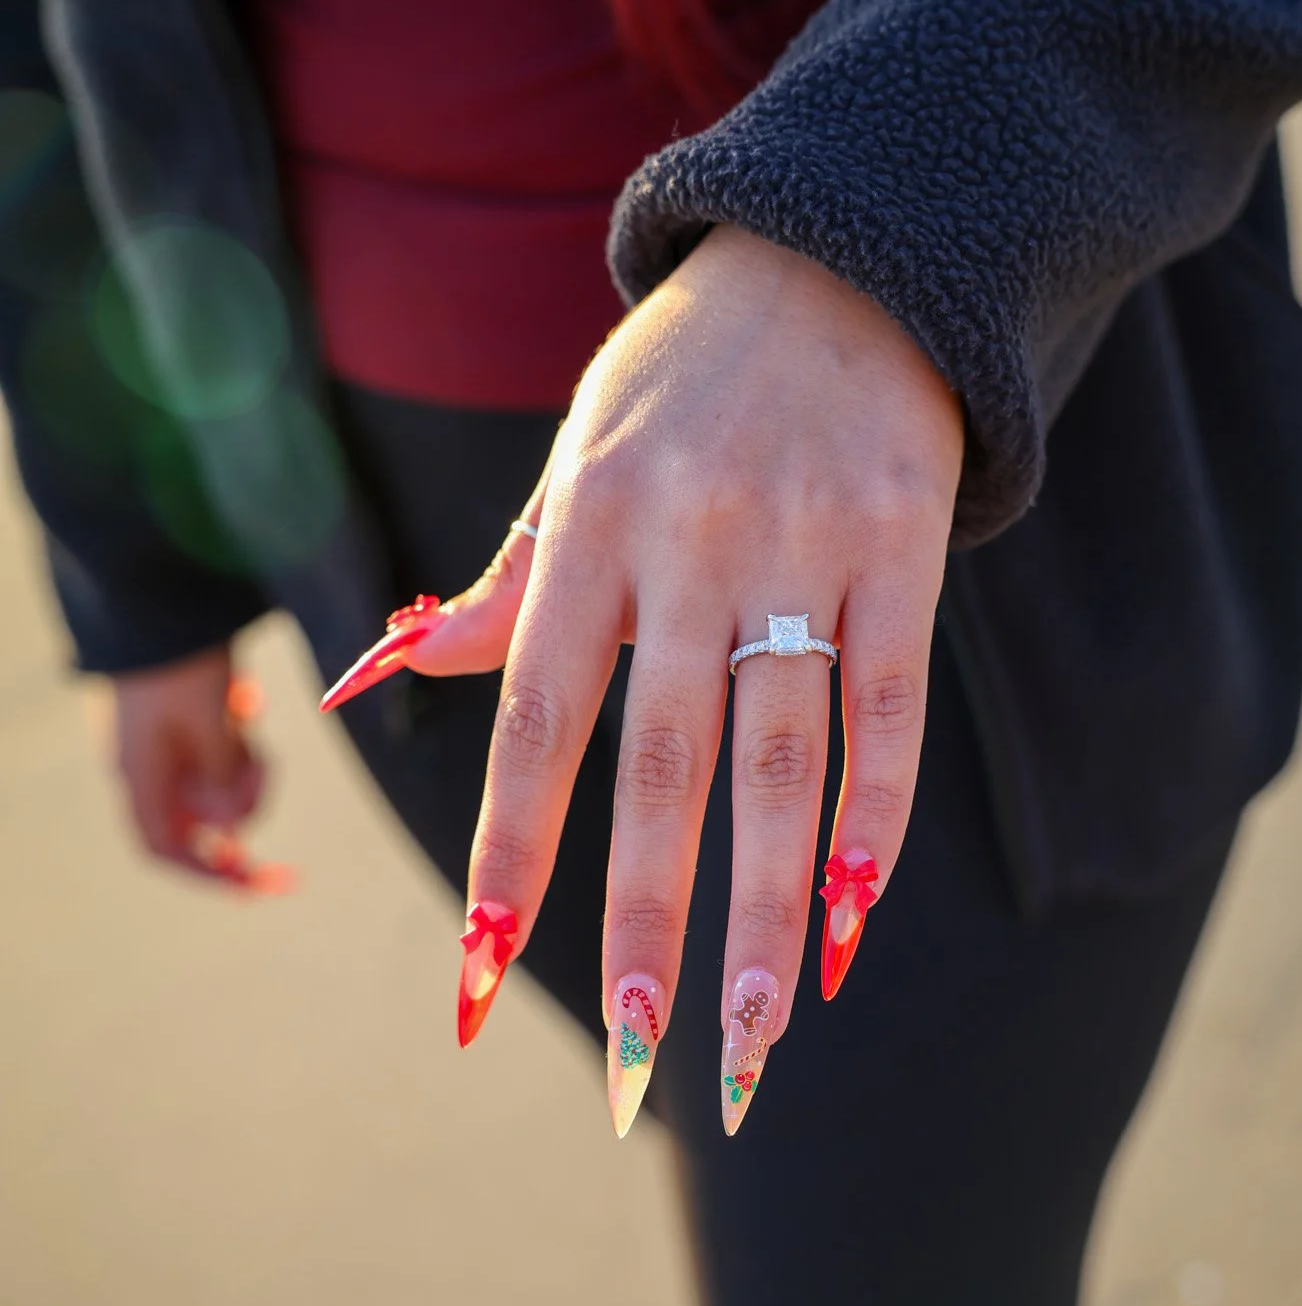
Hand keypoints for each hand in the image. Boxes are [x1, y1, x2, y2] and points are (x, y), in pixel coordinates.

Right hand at [111, 645, 289, 890]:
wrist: (165, 599)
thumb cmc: (183, 663)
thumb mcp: (212, 724)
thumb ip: (224, 780)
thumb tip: (235, 828)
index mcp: (140, 774)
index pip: (166, 848)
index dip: (208, 872)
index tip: (254, 882)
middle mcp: (146, 765)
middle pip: (202, 815)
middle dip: (242, 800)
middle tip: (263, 762)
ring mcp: (164, 743)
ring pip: (216, 782)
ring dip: (244, 764)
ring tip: (247, 718)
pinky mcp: (183, 721)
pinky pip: (218, 750)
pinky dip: (238, 739)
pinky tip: (243, 701)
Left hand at [345, 226, 962, 1127]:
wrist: (844, 250)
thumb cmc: (686, 379)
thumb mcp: (576, 455)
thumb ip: (507, 581)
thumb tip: (390, 673)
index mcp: (590, 524)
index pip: (539, 716)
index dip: (513, 849)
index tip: (482, 972)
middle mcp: (689, 540)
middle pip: (664, 763)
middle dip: (650, 920)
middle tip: (640, 1055)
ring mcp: (805, 541)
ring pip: (785, 756)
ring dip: (771, 905)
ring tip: (761, 1031)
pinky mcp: (906, 541)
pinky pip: (891, 699)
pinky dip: (875, 813)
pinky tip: (854, 918)